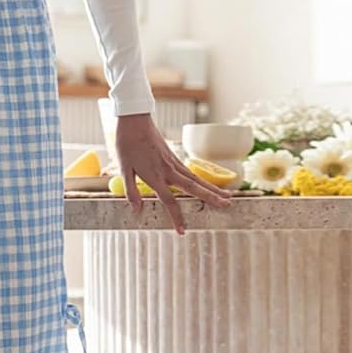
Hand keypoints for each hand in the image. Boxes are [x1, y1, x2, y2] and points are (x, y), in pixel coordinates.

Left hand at [115, 113, 231, 234]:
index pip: (169, 201)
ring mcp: (174, 163)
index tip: (183, 231)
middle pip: (193, 187)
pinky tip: (210, 187)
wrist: (134, 121)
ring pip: (196, 179)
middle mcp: (168, 170)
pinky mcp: (175, 158)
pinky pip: (191, 172)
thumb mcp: (123, 169)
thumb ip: (131, 191)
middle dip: (210, 197)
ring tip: (228, 198)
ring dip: (212, 189)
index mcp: (155, 176)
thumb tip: (137, 210)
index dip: (176, 217)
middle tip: (226, 206)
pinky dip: (203, 181)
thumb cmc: (126, 145)